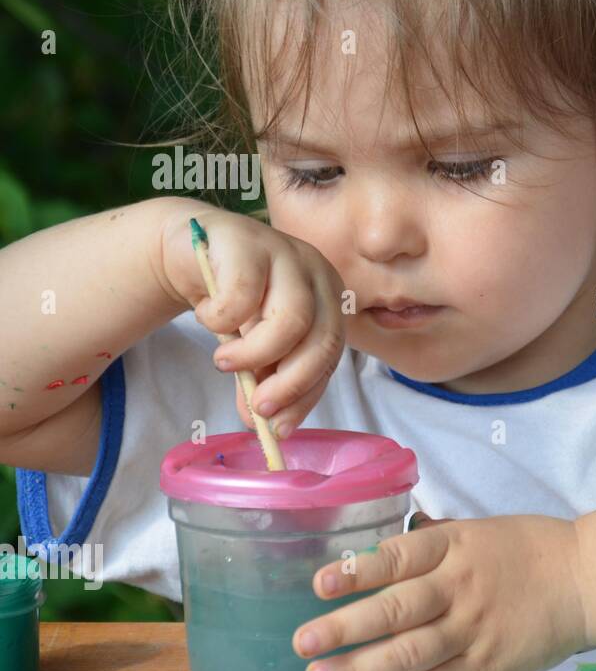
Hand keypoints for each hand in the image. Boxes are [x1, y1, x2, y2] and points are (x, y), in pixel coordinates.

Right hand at [156, 201, 346, 437]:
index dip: (307, 395)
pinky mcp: (249, 242)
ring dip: (254, 354)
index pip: (332, 355)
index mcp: (329, 300)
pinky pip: (242, 296)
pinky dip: (220, 319)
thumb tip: (264, 425)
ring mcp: (286, 253)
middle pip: (323, 339)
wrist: (189, 248)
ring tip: (224, 362)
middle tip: (257, 406)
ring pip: (292, 320)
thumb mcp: (252, 346)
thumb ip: (262, 380)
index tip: (279, 428)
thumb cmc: (232, 300)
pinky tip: (208, 318)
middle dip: (291, 383)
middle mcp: (318, 273)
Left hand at [292, 513, 590, 670]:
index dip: (357, 571)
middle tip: (303, 642)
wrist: (589, 581)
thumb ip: (433, 545)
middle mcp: (461, 587)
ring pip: (409, 653)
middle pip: (395, 610)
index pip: (398, 557)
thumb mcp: (480, 530)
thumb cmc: (531, 550)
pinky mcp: (487, 665)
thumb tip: (380, 555)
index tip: (320, 583)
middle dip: (343, 628)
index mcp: (457, 547)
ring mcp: (474, 629)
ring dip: (359, 667)